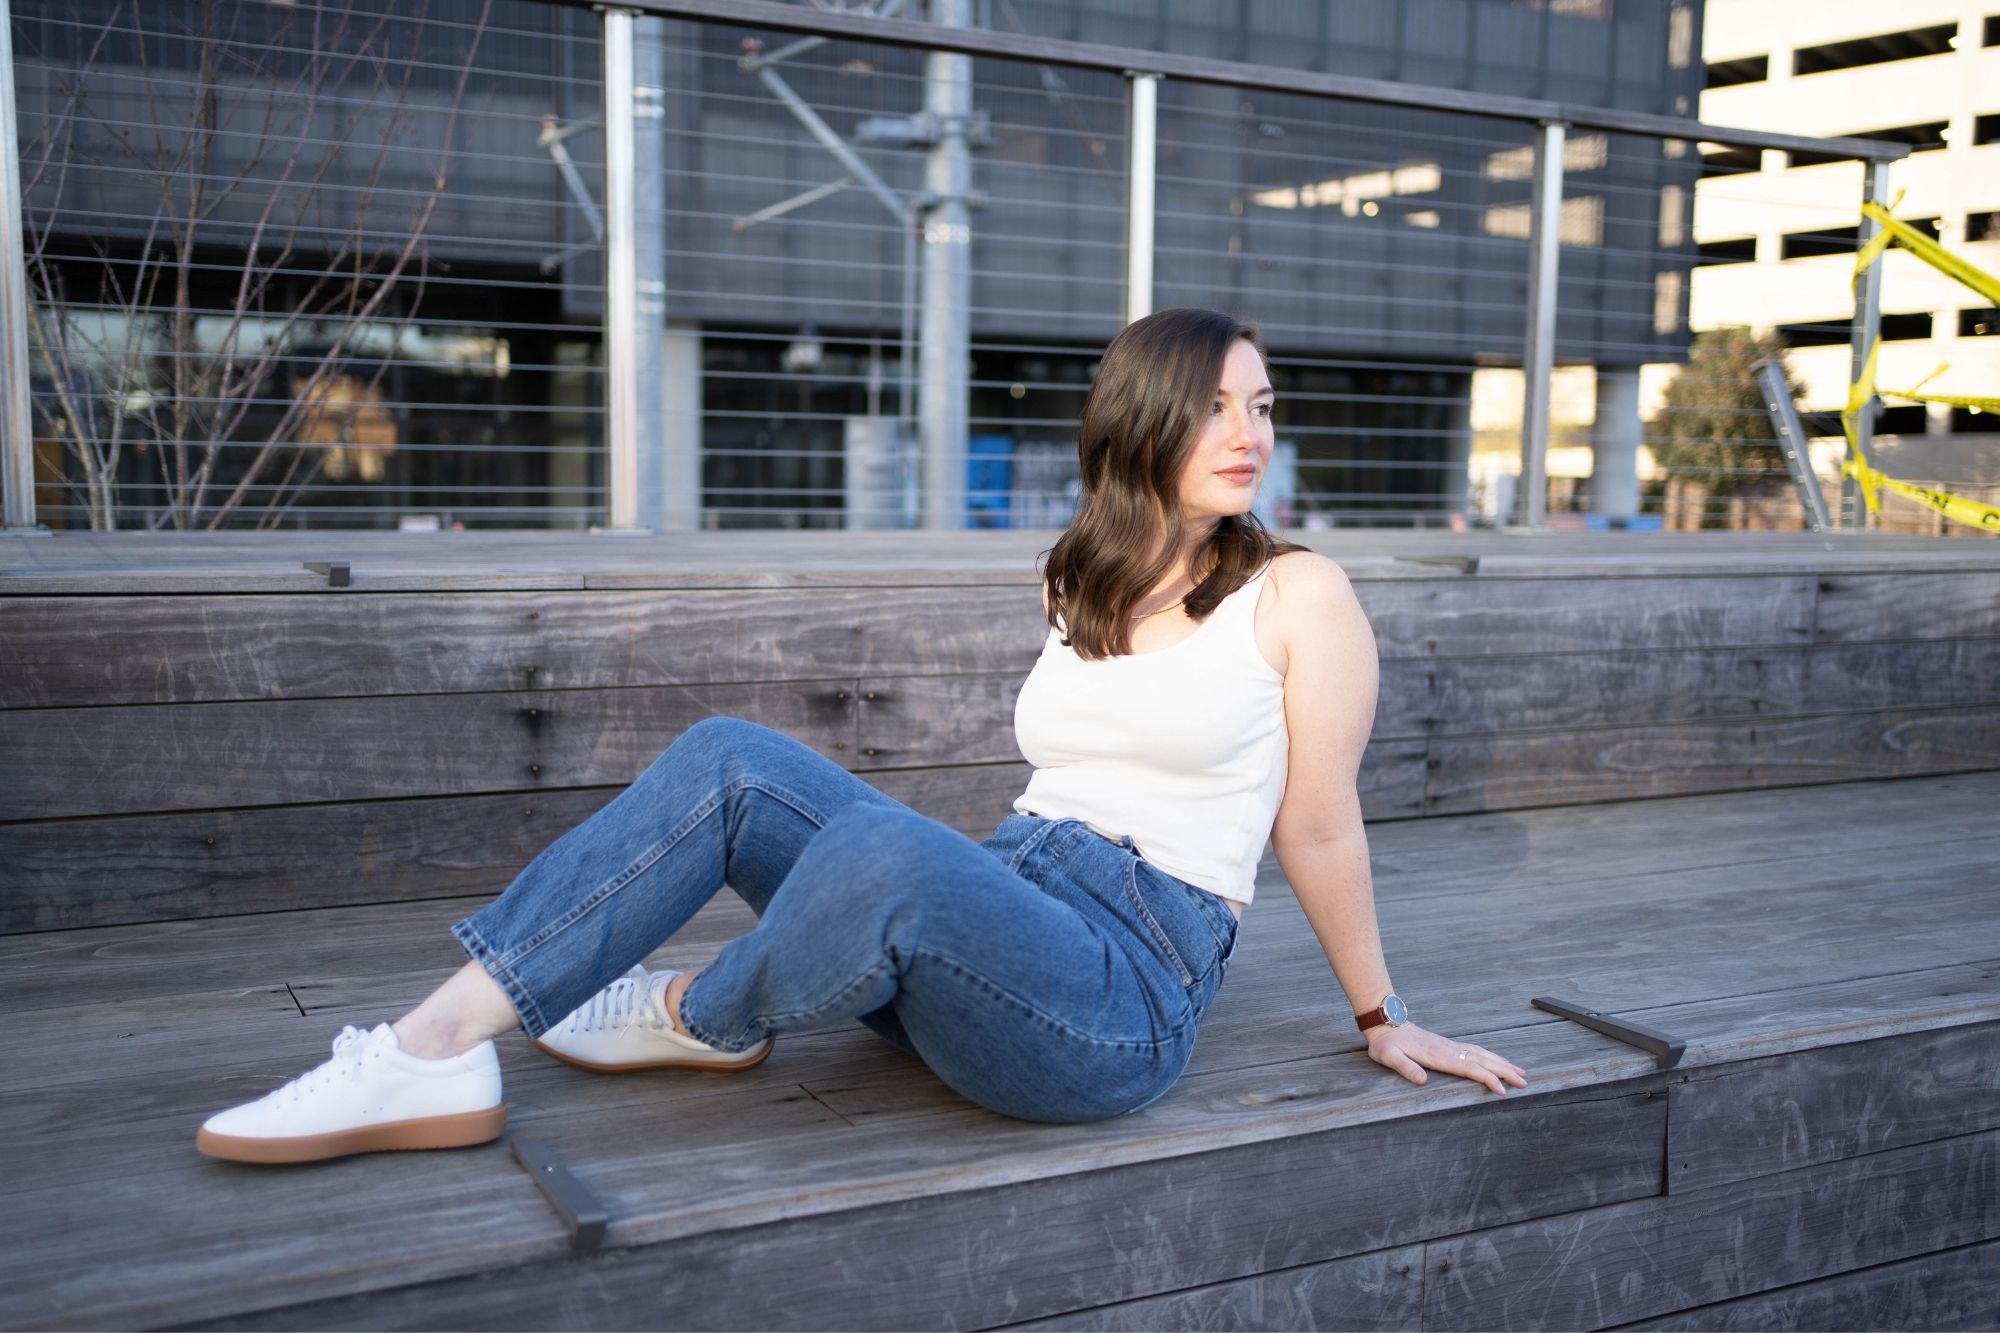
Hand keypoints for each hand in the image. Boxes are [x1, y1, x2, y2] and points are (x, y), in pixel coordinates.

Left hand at [1365, 1023, 1526, 1095]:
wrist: (1386, 1023)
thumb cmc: (1387, 1044)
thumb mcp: (1389, 1057)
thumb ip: (1405, 1068)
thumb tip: (1422, 1081)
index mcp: (1438, 1055)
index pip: (1469, 1068)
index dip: (1487, 1079)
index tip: (1502, 1090)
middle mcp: (1449, 1049)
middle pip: (1482, 1060)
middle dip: (1504, 1071)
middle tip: (1524, 1082)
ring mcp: (1450, 1046)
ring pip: (1482, 1054)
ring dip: (1502, 1062)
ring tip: (1520, 1072)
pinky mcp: (1448, 1045)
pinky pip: (1475, 1051)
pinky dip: (1490, 1056)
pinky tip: (1497, 1060)